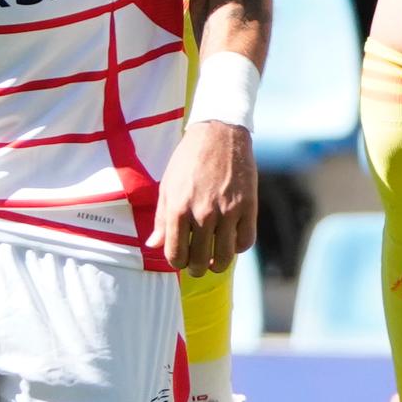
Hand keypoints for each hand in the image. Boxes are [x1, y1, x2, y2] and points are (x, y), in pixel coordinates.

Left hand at [151, 117, 254, 272]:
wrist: (219, 133)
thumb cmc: (188, 160)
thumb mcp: (167, 186)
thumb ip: (161, 219)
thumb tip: (153, 245)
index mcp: (178, 209)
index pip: (176, 255)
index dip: (177, 263)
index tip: (181, 259)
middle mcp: (203, 213)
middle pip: (200, 260)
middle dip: (197, 268)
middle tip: (198, 265)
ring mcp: (228, 211)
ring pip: (224, 256)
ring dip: (218, 264)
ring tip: (215, 260)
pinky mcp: (248, 206)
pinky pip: (245, 241)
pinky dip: (238, 247)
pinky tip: (231, 241)